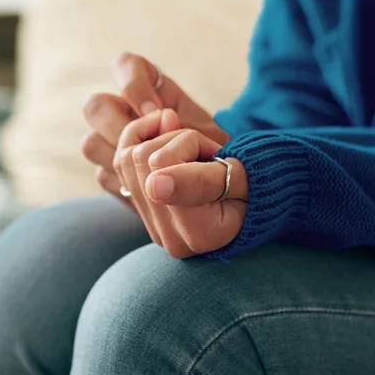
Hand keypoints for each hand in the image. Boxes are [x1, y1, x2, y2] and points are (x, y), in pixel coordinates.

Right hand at [81, 52, 228, 205]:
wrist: (218, 189)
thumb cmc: (217, 156)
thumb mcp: (212, 136)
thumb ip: (188, 125)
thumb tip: (165, 118)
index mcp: (152, 90)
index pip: (125, 65)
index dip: (134, 85)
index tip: (160, 114)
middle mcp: (126, 112)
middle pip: (96, 106)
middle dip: (119, 127)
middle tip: (151, 148)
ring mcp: (114, 145)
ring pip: (91, 143)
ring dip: (120, 158)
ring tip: (154, 172)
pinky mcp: (113, 175)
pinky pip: (103, 176)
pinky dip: (125, 183)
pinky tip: (152, 190)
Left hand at [115, 109, 246, 257]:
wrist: (253, 198)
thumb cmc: (253, 185)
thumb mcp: (241, 179)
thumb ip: (202, 181)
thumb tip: (153, 184)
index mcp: (199, 233)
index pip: (161, 164)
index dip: (189, 143)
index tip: (216, 155)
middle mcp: (169, 236)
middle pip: (141, 158)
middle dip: (174, 140)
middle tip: (205, 152)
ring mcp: (151, 225)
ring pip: (127, 156)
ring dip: (160, 141)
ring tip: (191, 153)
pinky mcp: (139, 209)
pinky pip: (120, 163)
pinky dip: (140, 140)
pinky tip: (165, 138)